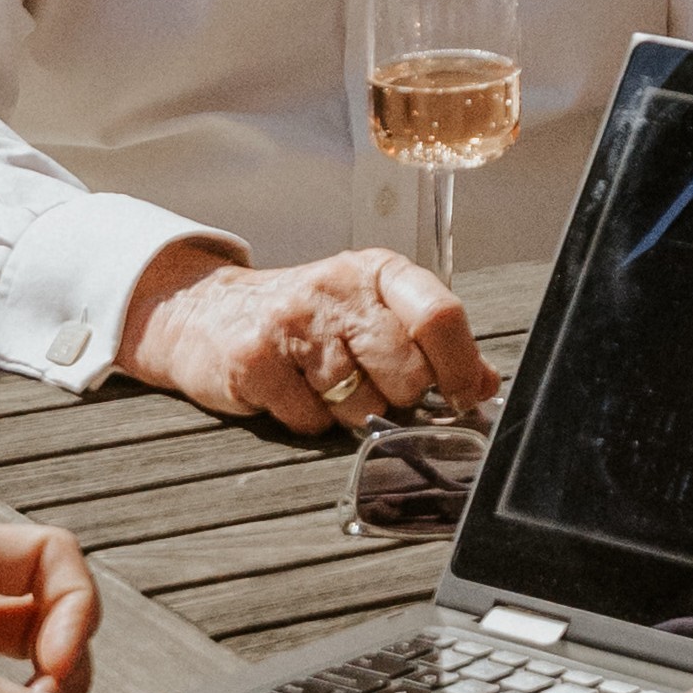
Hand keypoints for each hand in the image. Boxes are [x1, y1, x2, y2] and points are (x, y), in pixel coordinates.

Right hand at [127, 246, 498, 433]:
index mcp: (377, 272)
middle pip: (407, 372)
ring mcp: (293, 322)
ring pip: (362, 404)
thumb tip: (485, 383)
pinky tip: (293, 393)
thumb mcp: (370, 313)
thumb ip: (429, 342)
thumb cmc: (304, 318)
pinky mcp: (255, 359)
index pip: (439, 316)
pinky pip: (312, 420)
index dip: (461, 368)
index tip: (464, 398)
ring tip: (325, 385)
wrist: (207, 314)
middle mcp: (337, 288)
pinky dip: (308, 420)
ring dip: (350, 412)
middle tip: (370, 384)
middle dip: (398, 396)